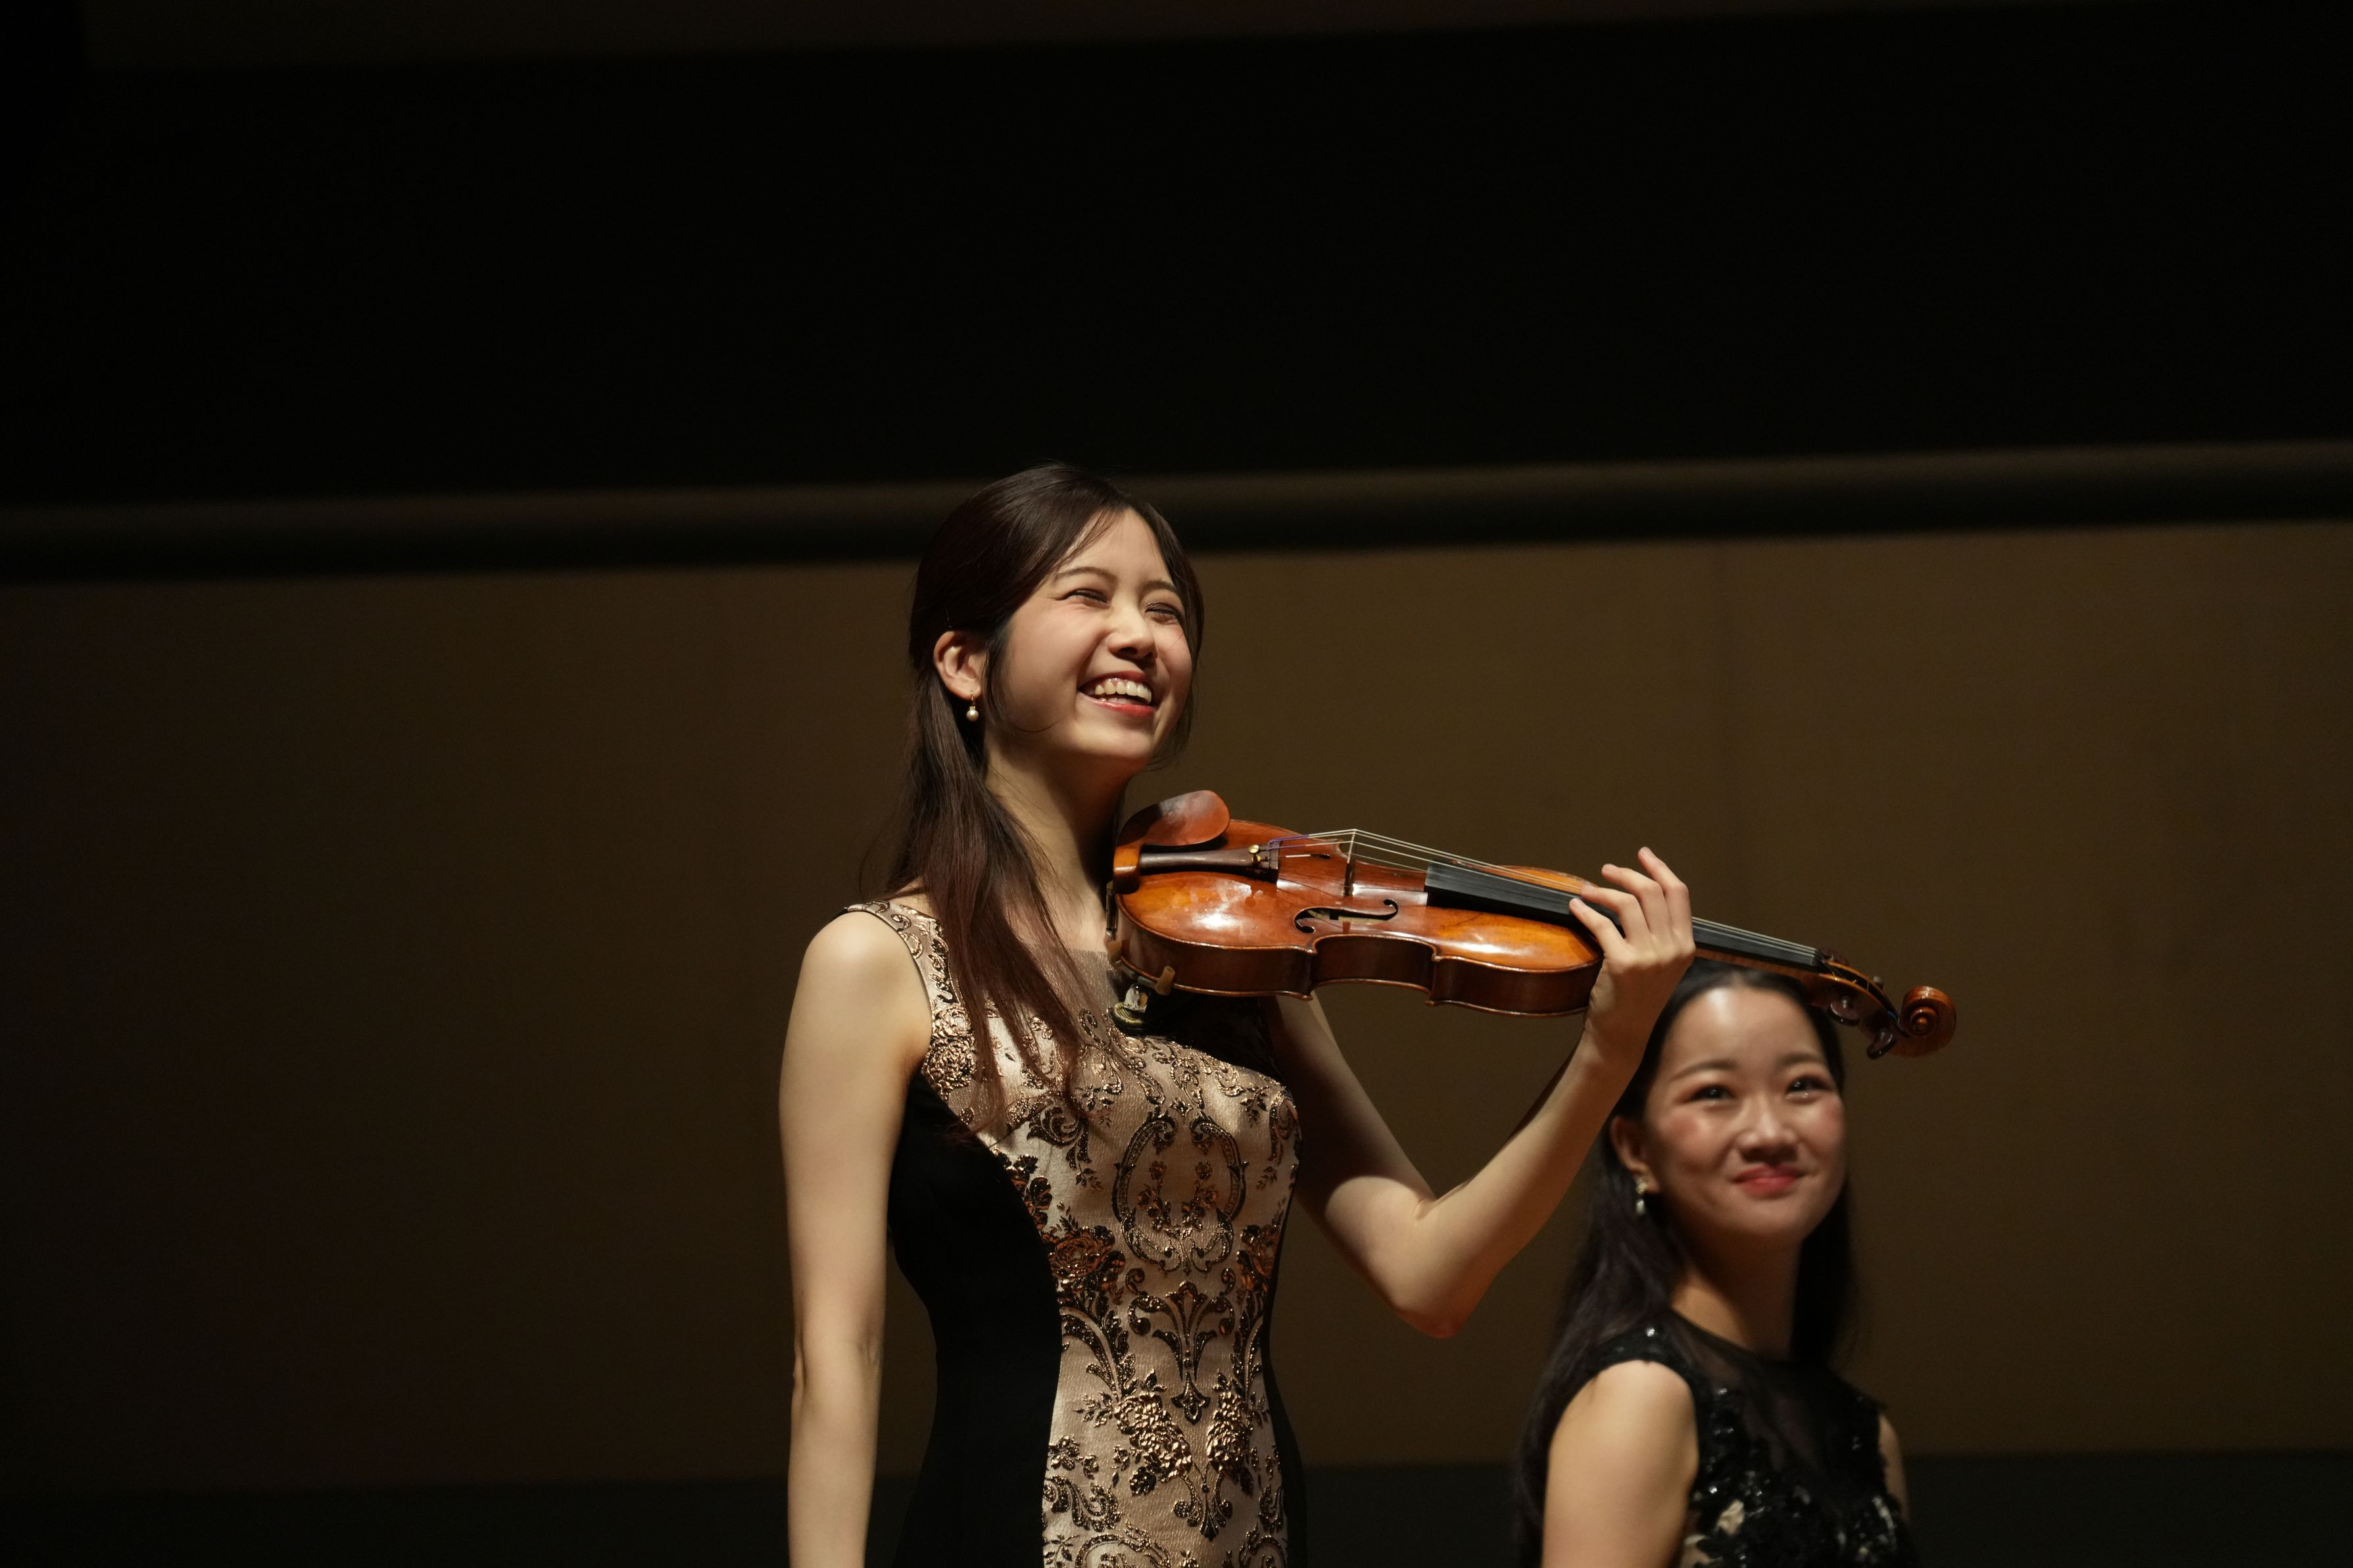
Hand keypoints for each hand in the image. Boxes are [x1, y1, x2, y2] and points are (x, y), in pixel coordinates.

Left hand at [1567, 848, 1694, 1067]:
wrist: (1623, 1034)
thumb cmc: (1637, 997)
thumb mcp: (1662, 964)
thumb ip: (1661, 933)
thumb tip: (1643, 893)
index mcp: (1686, 946)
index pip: (1678, 893)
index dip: (1660, 869)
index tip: (1643, 854)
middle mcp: (1673, 949)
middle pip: (1651, 891)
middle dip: (1627, 874)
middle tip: (1606, 870)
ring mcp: (1649, 957)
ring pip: (1627, 903)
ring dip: (1602, 890)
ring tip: (1586, 890)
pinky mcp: (1623, 964)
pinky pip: (1602, 924)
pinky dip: (1585, 910)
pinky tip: (1575, 907)